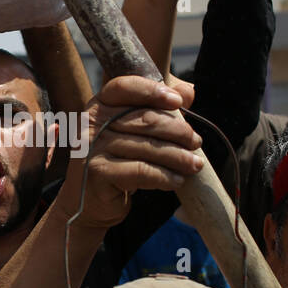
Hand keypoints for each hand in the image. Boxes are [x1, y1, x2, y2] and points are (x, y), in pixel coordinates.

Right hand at [55, 76, 203, 229]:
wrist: (92, 200)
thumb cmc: (118, 161)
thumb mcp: (136, 131)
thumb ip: (159, 107)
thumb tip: (188, 91)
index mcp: (99, 104)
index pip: (124, 87)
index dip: (153, 91)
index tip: (179, 102)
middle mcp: (91, 122)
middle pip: (144, 119)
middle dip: (177, 130)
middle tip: (196, 142)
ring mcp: (91, 147)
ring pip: (147, 147)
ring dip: (177, 157)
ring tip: (195, 164)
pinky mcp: (97, 172)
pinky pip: (140, 171)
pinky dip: (164, 176)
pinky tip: (178, 180)